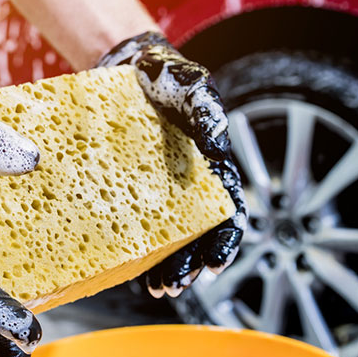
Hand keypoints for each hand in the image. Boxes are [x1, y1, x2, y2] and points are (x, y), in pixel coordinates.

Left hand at [98, 32, 247, 296]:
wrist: (129, 66)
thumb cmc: (169, 77)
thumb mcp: (191, 88)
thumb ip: (206, 112)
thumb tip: (217, 142)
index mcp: (213, 167)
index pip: (228, 212)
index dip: (225, 242)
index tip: (214, 264)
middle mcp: (192, 184)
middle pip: (199, 235)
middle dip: (189, 265)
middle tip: (173, 287)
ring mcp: (162, 189)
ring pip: (171, 237)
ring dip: (167, 267)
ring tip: (157, 289)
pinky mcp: (133, 188)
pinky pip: (136, 224)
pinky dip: (137, 249)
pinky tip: (131, 271)